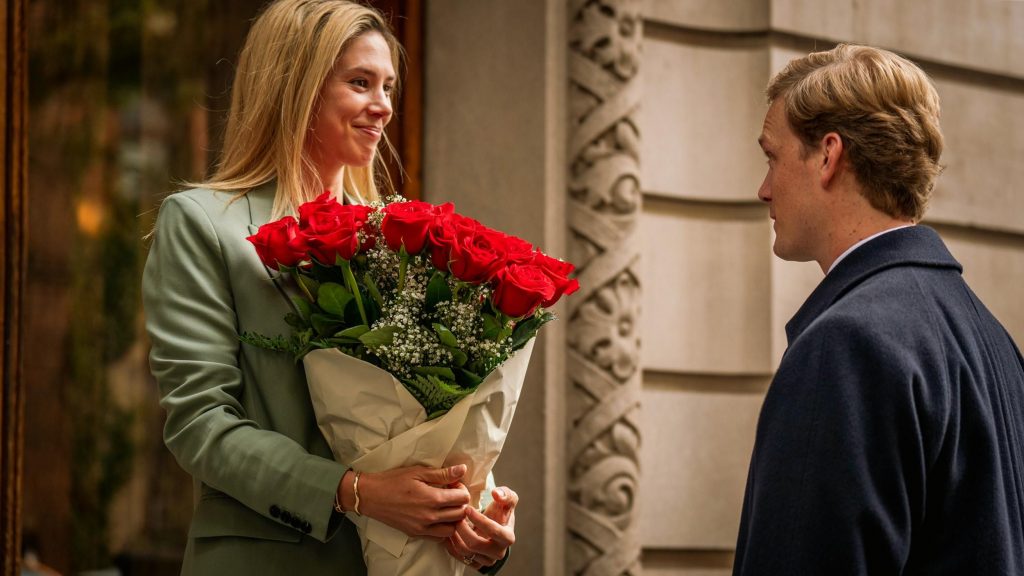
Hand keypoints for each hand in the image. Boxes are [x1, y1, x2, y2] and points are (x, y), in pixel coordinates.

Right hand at [355, 464, 471, 539]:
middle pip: (460, 514)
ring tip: (446, 507)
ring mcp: (423, 528)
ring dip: (454, 518)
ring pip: (452, 529)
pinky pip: (439, 537)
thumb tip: (462, 470)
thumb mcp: (418, 472)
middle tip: (452, 494)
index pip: (463, 498)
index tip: (454, 484)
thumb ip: (442, 474)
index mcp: (433, 499)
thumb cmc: (393, 481)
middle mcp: (430, 516)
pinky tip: (437, 518)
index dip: (462, 489)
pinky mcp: (416, 534)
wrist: (371, 496)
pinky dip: (443, 529)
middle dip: (461, 503)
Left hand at [446, 486, 517, 570]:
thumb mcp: (508, 499)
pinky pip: (459, 557)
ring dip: (454, 536)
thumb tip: (496, 494)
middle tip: (456, 517)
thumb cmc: (501, 511)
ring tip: (451, 523)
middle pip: (474, 544)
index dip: (479, 519)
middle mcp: (498, 552)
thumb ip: (505, 493)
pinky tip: (449, 532)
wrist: (497, 527)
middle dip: (462, 528)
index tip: (467, 508)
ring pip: (464, 551)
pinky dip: (451, 545)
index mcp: (508, 538)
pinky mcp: (476, 564)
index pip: (493, 531)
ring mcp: (486, 560)